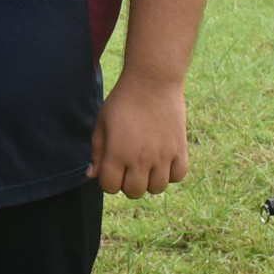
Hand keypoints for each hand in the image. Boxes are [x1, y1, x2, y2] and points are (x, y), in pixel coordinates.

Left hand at [88, 75, 188, 198]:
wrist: (153, 81)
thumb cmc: (123, 101)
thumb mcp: (102, 123)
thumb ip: (97, 151)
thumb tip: (92, 175)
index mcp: (117, 153)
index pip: (110, 187)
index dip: (108, 179)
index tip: (111, 167)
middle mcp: (141, 159)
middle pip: (134, 192)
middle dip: (128, 183)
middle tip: (128, 166)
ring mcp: (163, 156)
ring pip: (157, 188)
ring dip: (149, 180)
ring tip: (146, 163)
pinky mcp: (180, 149)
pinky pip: (178, 176)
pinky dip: (170, 173)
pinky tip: (163, 160)